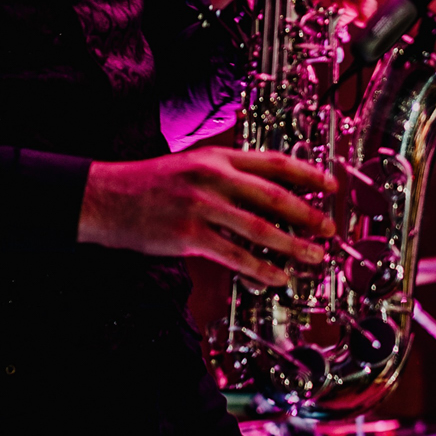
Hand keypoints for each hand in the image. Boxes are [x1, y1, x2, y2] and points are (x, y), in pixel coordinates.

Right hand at [79, 147, 334, 280]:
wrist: (103, 196)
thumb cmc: (146, 184)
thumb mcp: (190, 164)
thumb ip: (226, 174)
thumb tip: (265, 190)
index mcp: (217, 157)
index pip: (274, 162)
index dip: (309, 173)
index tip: (332, 185)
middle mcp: (213, 178)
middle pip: (275, 195)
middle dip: (309, 213)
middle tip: (330, 227)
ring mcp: (202, 206)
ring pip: (261, 228)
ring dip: (294, 245)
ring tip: (314, 256)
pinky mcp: (189, 235)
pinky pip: (236, 255)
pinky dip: (261, 268)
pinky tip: (278, 277)